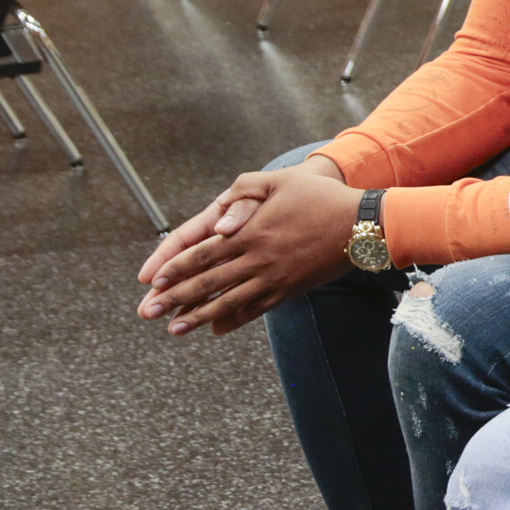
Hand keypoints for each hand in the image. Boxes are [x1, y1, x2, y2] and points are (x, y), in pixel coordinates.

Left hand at [136, 166, 363, 336]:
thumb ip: (245, 191)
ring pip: (228, 301)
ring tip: (173, 329)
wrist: (362, 225)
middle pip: (208, 282)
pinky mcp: (289, 289)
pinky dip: (234, 319)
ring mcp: (273, 278)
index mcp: (250, 232)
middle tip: (146, 312)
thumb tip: (220, 220)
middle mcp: (257, 259)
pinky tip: (216, 329)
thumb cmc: (321, 197)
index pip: (203, 253)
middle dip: (174, 299)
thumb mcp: (280, 180)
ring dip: (197, 316)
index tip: (152, 282)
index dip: (175, 268)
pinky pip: (256, 309)